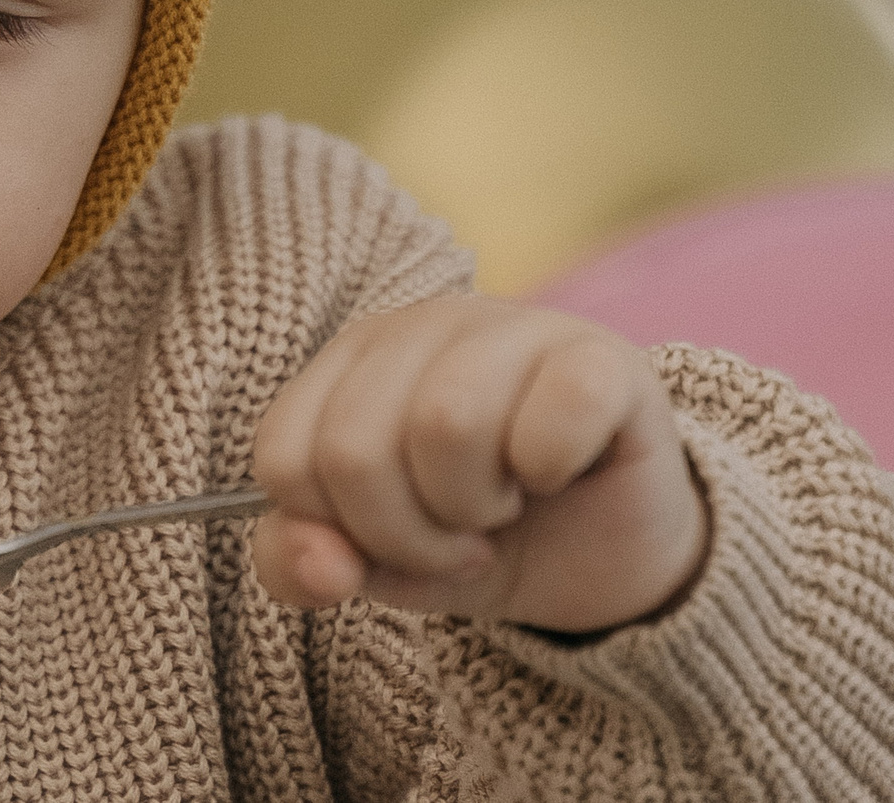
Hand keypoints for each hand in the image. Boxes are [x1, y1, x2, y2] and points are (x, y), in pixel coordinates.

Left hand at [251, 296, 709, 633]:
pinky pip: (553, 412)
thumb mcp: (376, 563)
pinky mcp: (602, 355)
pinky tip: (560, 472)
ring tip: (504, 504)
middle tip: (460, 535)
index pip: (283, 457)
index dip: (338, 531)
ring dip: (474, 506)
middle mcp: (421, 326)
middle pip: (354, 449)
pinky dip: (550, 469)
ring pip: (445, 421)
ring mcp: (513, 327)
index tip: (395, 539)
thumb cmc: (478, 537)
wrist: (610, 553)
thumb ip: (303, 563)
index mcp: (349, 362)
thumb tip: (323, 566)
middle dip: (406, 535)